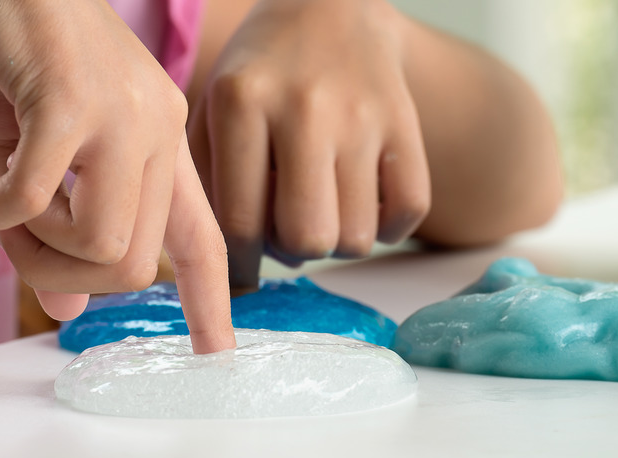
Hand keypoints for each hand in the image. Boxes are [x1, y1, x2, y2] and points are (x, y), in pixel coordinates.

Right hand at [0, 0, 234, 352]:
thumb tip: (73, 304)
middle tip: (22, 238)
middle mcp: (158, 133)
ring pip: (102, 245)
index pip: (205, 239)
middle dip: (66, 273)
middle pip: (136, 264)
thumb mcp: (46, 159)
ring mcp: (123, 118)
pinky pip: (36, 203)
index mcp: (163, 145)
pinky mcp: (72, 103)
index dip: (211, 302)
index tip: (216, 352)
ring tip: (7, 199)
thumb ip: (64, 229)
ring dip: (37, 243)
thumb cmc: (21, 62)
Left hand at [189, 0, 430, 289]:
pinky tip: (366, 207)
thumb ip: (207, 183)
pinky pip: (410, 211)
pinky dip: (389, 229)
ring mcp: (363, 114)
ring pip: (358, 236)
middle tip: (287, 231)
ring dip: (337, 242)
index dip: (241, 266)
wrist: (330, 8)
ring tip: (323, 211)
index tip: (244, 269)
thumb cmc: (260, 74)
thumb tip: (223, 271)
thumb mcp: (212, 110)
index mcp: (242, 101)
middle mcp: (305, 107)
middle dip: (294, 253)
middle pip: (307, 238)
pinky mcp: (405, 122)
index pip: (241, 223)